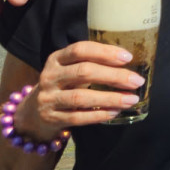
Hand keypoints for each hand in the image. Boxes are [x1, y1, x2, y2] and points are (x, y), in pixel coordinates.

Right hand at [21, 41, 142, 138]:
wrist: (32, 113)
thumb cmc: (62, 86)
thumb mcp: (69, 69)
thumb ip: (91, 63)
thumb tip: (129, 63)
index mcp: (56, 59)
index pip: (79, 50)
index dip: (104, 52)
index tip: (128, 58)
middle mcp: (49, 77)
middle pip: (83, 73)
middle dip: (114, 76)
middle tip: (136, 81)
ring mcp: (48, 98)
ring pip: (81, 97)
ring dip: (110, 98)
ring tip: (131, 99)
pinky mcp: (51, 118)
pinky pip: (78, 117)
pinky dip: (99, 114)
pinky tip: (115, 112)